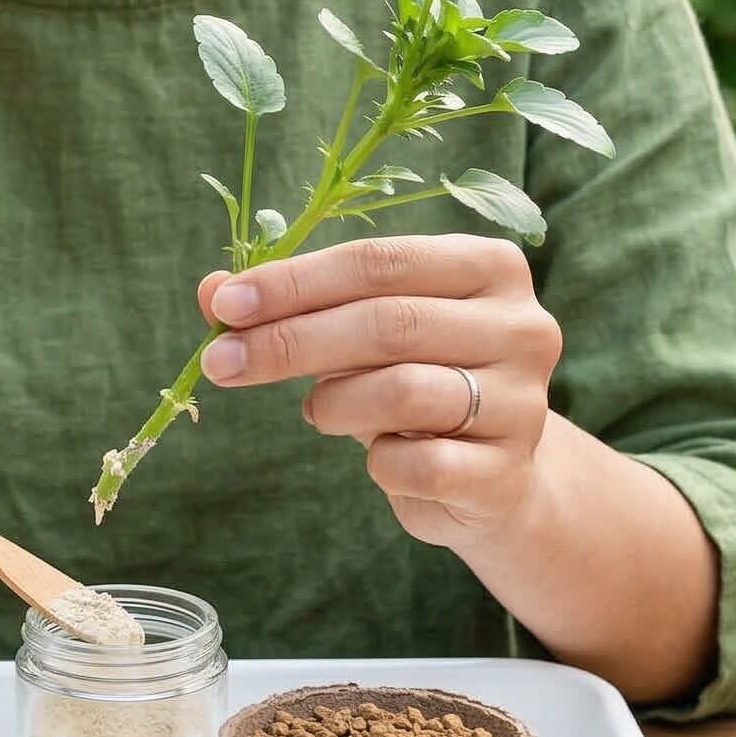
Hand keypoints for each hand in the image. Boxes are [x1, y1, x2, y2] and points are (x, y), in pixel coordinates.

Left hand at [196, 236, 562, 555]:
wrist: (491, 475)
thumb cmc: (415, 378)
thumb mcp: (359, 330)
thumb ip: (293, 305)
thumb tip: (211, 290)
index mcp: (489, 266)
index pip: (378, 261)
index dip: (294, 282)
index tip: (225, 304)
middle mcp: (522, 326)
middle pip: (387, 322)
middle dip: (289, 342)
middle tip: (220, 362)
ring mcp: (524, 402)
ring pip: (401, 392)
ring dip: (333, 403)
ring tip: (318, 410)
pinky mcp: (508, 473)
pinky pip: (418, 465)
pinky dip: (377, 463)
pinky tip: (377, 455)